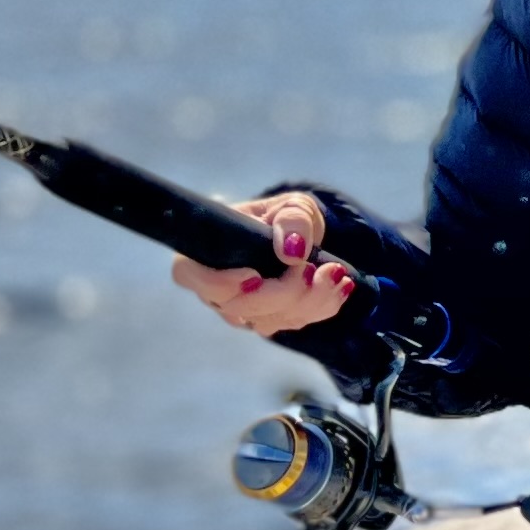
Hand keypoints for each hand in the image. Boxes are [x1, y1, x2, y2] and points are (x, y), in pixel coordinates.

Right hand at [171, 192, 357, 335]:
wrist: (304, 237)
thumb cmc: (286, 217)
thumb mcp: (292, 206)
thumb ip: (292, 220)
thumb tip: (291, 251)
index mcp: (204, 252)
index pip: (189, 275)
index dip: (218, 283)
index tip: (254, 275)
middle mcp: (216, 286)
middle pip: (238, 307)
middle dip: (283, 293)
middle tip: (313, 268)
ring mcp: (240, 308)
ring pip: (267, 321)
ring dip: (308, 301)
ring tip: (335, 271)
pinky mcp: (267, 320)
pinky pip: (290, 323)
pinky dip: (320, 307)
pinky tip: (339, 286)